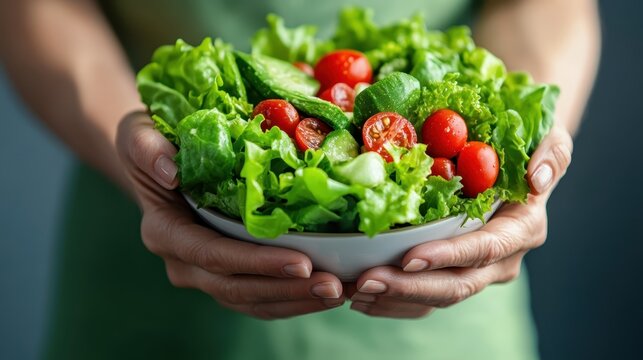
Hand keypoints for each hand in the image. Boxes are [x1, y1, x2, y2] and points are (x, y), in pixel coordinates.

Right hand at [116, 111, 344, 318]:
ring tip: (341, 292)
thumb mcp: (138, 134)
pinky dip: (292, 298)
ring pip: (252, 300)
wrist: (159, 164)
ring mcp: (205, 273)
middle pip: (237, 288)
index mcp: (165, 231)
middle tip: (334, 286)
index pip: (212, 255)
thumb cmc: (151, 143)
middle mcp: (183, 261)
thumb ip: (147, 148)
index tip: (301, 262)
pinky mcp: (227, 274)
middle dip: (287, 289)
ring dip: (296, 300)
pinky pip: (260, 297)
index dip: (255, 263)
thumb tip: (171, 170)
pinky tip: (325, 291)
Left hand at [348, 125, 572, 317]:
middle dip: (410, 287)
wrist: (516, 163)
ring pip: (436, 298)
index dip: (449, 255)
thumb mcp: (548, 137)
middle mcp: (501, 259)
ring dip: (394, 299)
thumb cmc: (526, 145)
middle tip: (366, 281)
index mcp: (522, 229)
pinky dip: (393, 301)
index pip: (484, 249)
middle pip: (456, 285)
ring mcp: (476, 272)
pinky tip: (361, 295)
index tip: (410, 257)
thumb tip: (538, 179)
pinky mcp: (453, 274)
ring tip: (355, 291)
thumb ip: (551, 154)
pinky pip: (424, 300)